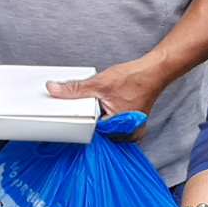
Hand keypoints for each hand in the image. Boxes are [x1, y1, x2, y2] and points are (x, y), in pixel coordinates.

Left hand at [45, 59, 168, 134]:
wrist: (154, 72)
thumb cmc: (134, 79)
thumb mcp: (98, 83)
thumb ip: (74, 89)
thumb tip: (54, 89)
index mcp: (119, 128)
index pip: (89, 134)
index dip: (76, 126)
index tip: (65, 122)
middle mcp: (127, 134)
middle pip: (96, 132)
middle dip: (86, 121)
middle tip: (82, 110)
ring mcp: (130, 130)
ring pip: (104, 128)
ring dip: (96, 119)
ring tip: (97, 105)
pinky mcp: (130, 124)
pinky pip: (112, 124)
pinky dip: (104, 117)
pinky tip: (102, 107)